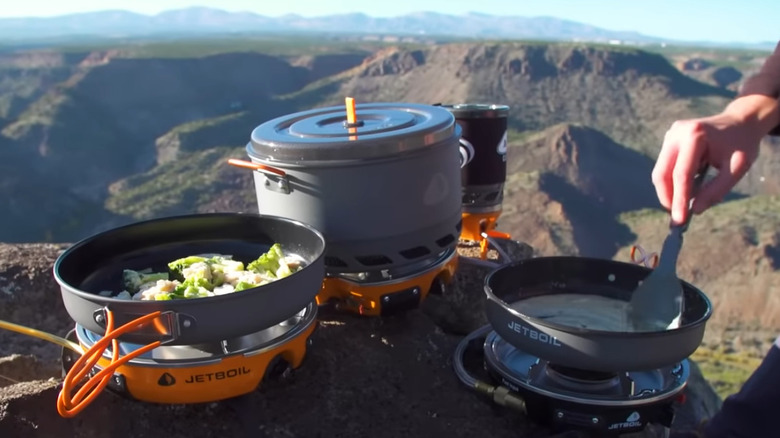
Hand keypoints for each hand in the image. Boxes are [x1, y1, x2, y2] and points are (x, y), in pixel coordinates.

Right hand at [652, 95, 779, 224]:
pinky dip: (672, 183)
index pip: (681, 173)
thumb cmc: (742, 144)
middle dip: (668, 198)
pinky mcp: (669, 141)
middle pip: (662, 173)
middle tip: (678, 217)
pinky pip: (665, 168)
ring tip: (683, 205)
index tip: (679, 220)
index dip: (679, 199)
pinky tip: (685, 191)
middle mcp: (676, 133)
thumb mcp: (737, 168)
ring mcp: (670, 136)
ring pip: (660, 172)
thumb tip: (695, 210)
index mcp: (695, 135)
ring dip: (669, 192)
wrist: (740, 122)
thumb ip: (717, 189)